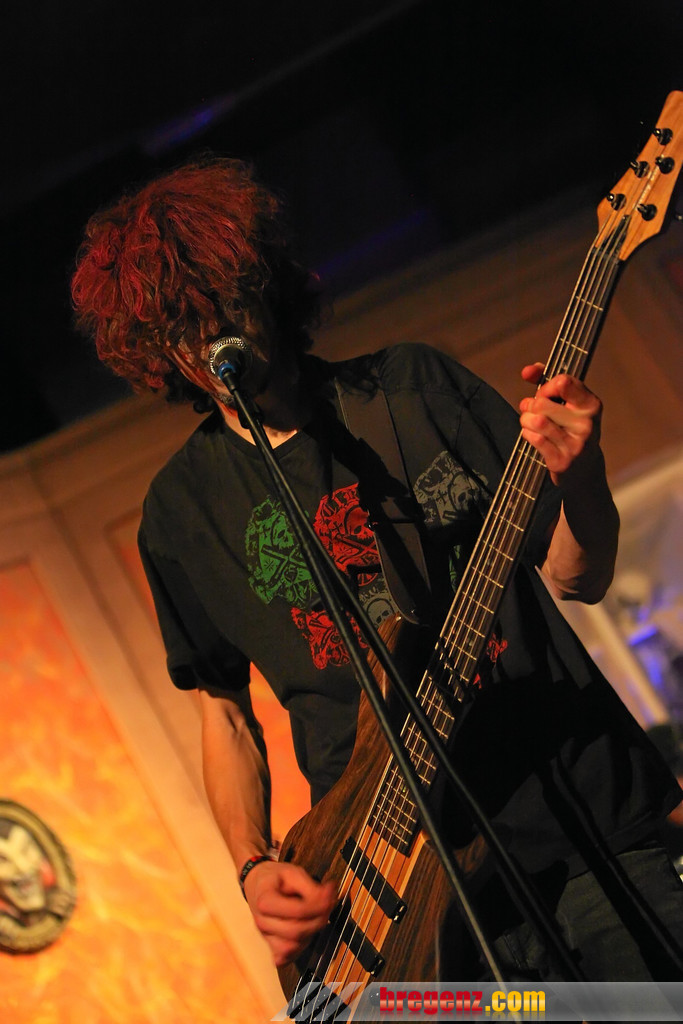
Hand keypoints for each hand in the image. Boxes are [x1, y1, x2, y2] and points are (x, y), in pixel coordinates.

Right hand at [243, 859, 336, 966]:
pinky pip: (287, 957)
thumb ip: (310, 887)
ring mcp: (265, 936)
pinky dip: (300, 948)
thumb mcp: (292, 873)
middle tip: (328, 905)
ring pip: (294, 946)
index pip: (298, 911)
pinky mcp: (270, 946)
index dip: (318, 906)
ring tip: (317, 916)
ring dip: (311, 934)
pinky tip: (306, 932)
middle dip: (318, 920)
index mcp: (265, 901)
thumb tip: (327, 897)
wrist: (258, 883)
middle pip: (297, 932)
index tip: (329, 897)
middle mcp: (263, 922)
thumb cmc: (275, 878)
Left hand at [519, 363, 602, 486]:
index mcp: (591, 405)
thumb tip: (527, 371)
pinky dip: (527, 434)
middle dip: (531, 405)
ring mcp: (575, 444)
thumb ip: (546, 381)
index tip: (545, 394)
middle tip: (534, 411)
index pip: (563, 382)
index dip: (546, 386)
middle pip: (542, 403)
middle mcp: (586, 424)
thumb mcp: (568, 403)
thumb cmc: (570, 428)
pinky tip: (533, 436)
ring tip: (530, 422)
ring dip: (526, 420)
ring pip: (536, 420)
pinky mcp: (561, 461)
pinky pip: (533, 438)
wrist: (584, 469)